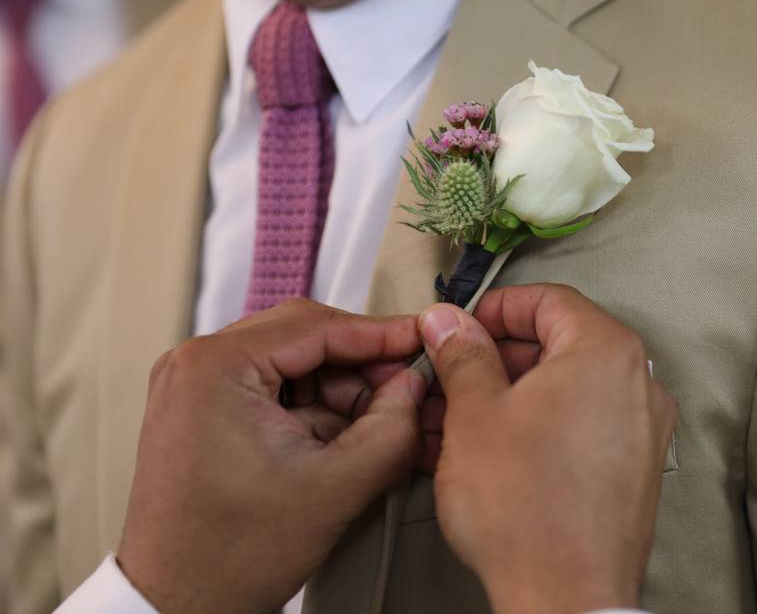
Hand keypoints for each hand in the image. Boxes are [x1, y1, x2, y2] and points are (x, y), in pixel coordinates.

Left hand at [117, 300, 425, 613]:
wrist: (179, 606)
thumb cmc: (228, 557)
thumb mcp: (335, 487)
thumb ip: (391, 427)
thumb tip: (415, 385)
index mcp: (215, 367)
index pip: (317, 325)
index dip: (381, 333)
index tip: (423, 339)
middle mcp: (196, 365)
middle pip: (304, 337)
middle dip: (362, 364)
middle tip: (408, 387)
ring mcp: (197, 386)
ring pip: (293, 362)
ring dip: (341, 388)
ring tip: (378, 424)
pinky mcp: (205, 410)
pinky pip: (275, 388)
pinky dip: (316, 407)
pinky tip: (345, 436)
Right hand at [419, 285, 676, 613]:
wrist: (565, 597)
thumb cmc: (522, 504)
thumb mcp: (475, 414)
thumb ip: (463, 355)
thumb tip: (449, 321)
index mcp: (605, 352)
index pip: (549, 300)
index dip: (496, 309)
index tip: (459, 329)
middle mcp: (639, 382)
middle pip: (560, 343)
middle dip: (498, 357)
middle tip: (452, 377)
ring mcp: (643, 429)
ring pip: (568, 388)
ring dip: (514, 394)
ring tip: (461, 419)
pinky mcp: (635, 470)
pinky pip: (584, 425)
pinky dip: (541, 424)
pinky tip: (497, 449)